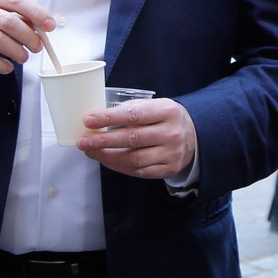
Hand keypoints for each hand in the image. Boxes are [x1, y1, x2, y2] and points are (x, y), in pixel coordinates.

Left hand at [76, 98, 195, 180]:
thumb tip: (98, 118)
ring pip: (133, 159)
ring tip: (90, 152)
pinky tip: (106, 160)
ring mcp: (171, 153)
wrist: (194, 136)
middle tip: (83, 141)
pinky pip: (138, 171)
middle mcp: (170, 133)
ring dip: (107, 156)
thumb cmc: (165, 118)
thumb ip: (132, 110)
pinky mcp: (168, 169)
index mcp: (167, 111)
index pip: (134, 115)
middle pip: (131, 138)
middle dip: (103, 141)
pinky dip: (119, 167)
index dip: (109, 118)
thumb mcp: (155, 106)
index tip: (88, 120)